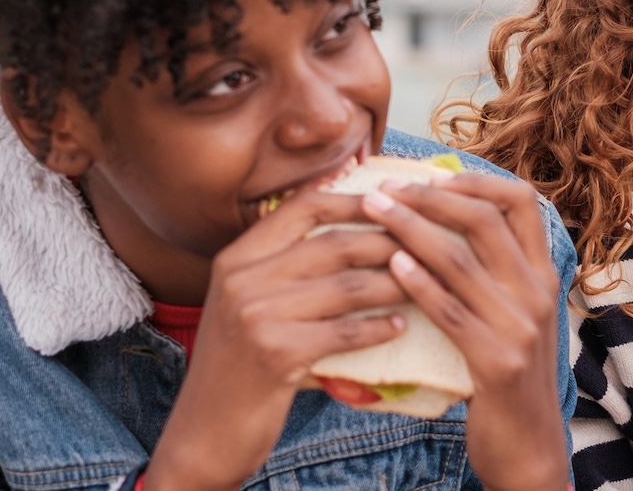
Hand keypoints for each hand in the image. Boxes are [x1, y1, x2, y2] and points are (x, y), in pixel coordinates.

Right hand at [148, 190, 411, 490]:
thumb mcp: (246, 305)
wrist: (205, 431)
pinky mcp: (275, 353)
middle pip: (335, 243)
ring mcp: (256, 315)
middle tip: (427, 248)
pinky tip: (400, 327)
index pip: (304, 208)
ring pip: (348, 286)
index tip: (395, 203)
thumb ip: (284, 269)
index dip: (354, 200)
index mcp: (236, 258)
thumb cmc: (239, 365)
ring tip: (425, 287)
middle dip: (389, 243)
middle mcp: (242, 279)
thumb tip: (353, 231)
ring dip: (395, 285)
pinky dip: (379, 328)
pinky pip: (345, 332)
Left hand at [362, 174, 564, 490]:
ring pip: (462, 259)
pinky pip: (451, 311)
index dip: (475, 180)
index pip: (521, 201)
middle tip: (384, 187)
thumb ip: (494, 274)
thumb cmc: (508, 377)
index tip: (430, 173)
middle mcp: (539, 292)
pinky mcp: (497, 362)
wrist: (529, 446)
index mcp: (544, 274)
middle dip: (430, 196)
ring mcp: (521, 326)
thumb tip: (445, 222)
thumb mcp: (515, 316)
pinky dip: (419, 283)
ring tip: (372, 212)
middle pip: (486, 220)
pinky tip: (390, 266)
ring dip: (410, 228)